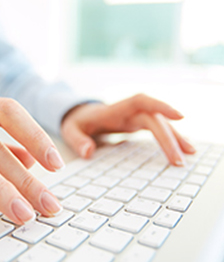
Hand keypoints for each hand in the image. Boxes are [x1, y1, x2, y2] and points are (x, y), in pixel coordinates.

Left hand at [61, 94, 195, 165]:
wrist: (79, 115)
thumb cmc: (76, 121)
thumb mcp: (70, 130)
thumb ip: (77, 140)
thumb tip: (88, 152)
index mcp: (114, 110)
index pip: (140, 102)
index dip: (160, 106)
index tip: (180, 116)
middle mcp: (128, 111)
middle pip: (154, 119)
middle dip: (169, 137)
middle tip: (179, 160)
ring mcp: (134, 118)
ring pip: (160, 124)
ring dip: (176, 137)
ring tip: (191, 154)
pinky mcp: (137, 124)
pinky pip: (157, 129)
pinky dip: (170, 138)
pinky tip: (182, 149)